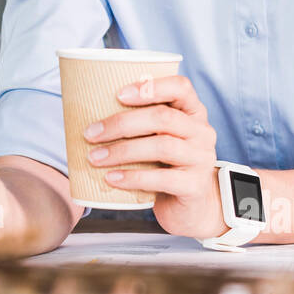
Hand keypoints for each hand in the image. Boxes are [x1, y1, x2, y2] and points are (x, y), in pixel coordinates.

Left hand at [82, 74, 229, 239]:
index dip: (151, 87)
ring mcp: (201, 159)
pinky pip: (162, 179)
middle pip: (163, 117)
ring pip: (161, 146)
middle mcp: (202, 132)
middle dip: (122, 123)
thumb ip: (140, 123)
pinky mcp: (194, 186)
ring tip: (95, 157)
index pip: (181, 87)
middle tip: (91, 133)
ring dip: (122, 150)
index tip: (118, 94)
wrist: (189, 207)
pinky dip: (132, 177)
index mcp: (193, 112)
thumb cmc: (166, 165)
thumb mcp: (159, 138)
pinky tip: (111, 178)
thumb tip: (90, 115)